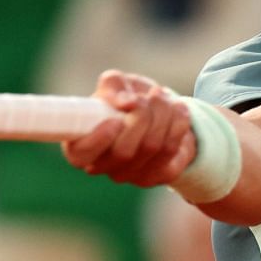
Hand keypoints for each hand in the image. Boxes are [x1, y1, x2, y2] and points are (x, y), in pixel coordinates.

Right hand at [61, 70, 195, 187]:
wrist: (160, 112)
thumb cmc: (128, 97)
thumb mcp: (117, 84)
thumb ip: (113, 85)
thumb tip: (125, 103)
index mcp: (82, 144)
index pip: (81, 155)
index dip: (98, 140)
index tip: (116, 120)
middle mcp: (104, 166)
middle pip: (124, 152)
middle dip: (143, 116)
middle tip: (151, 95)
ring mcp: (131, 175)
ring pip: (152, 148)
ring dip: (164, 115)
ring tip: (163, 96)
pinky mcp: (158, 176)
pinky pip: (172, 152)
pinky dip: (179, 124)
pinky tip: (178, 110)